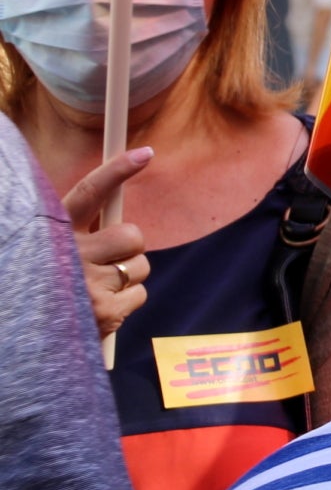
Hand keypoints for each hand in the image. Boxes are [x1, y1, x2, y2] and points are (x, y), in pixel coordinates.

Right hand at [61, 147, 153, 341]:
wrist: (25, 335)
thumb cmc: (44, 283)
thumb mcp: (50, 249)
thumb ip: (79, 231)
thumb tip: (117, 218)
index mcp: (54, 232)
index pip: (89, 192)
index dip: (117, 170)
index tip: (145, 153)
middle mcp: (71, 256)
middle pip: (132, 235)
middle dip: (128, 247)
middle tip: (105, 260)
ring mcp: (89, 286)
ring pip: (140, 265)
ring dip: (128, 275)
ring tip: (95, 288)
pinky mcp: (105, 313)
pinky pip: (140, 293)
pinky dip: (127, 300)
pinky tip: (99, 308)